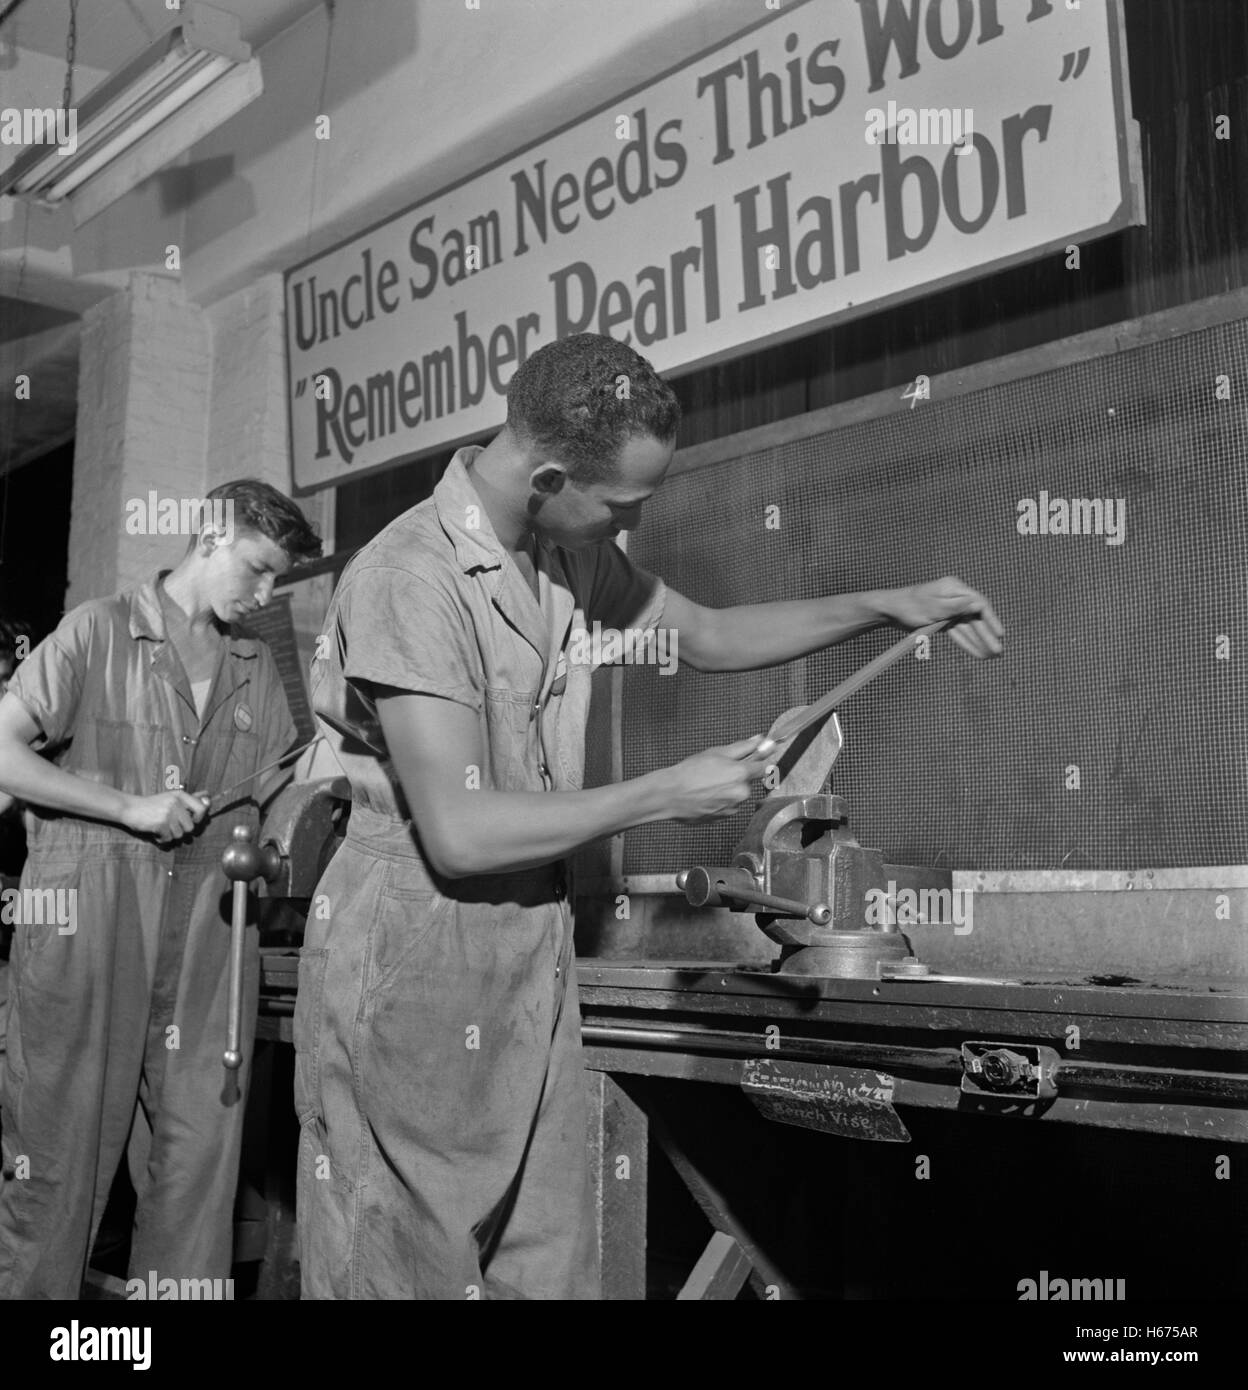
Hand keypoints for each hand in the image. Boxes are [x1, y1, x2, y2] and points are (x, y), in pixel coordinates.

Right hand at [121, 790, 208, 843]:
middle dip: (181, 830)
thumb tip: (209, 796)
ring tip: (162, 827)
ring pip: (180, 834)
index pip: (202, 808)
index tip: (191, 820)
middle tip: (170, 825)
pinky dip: (162, 839)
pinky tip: (156, 832)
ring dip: (171, 835)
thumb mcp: (172, 798)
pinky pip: (168, 839)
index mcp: (181, 795)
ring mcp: (168, 813)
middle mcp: (176, 803)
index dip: (199, 818)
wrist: (130, 808)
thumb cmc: (153, 805)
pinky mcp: (160, 823)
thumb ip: (190, 799)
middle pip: (191, 827)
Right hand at [658, 735, 773, 822]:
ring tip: (707, 785)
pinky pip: (728, 806)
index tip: (758, 758)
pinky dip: (720, 801)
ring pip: (737, 795)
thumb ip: (743, 747)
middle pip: (748, 782)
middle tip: (717, 771)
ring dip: (728, 790)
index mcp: (741, 774)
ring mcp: (733, 808)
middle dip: (737, 777)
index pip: (765, 767)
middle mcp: (741, 793)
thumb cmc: (690, 772)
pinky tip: (705, 795)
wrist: (671, 794)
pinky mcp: (723, 818)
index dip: (760, 762)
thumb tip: (760, 740)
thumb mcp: (716, 752)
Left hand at [881, 576, 1003, 657]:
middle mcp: (954, 597)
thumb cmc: (909, 606)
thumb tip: (980, 604)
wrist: (889, 610)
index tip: (1000, 634)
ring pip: (968, 628)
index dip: (992, 620)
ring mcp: (949, 609)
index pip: (980, 604)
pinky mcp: (943, 620)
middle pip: (975, 618)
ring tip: (991, 657)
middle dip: (987, 636)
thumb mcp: (934, 607)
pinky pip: (958, 632)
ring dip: (979, 642)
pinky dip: (966, 643)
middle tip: (999, 652)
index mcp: (954, 588)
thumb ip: (957, 607)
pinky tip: (977, 654)